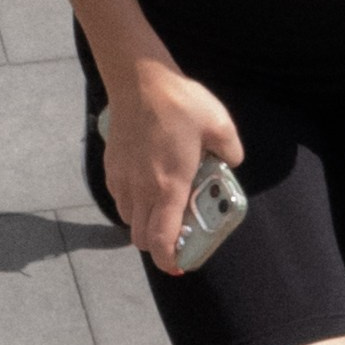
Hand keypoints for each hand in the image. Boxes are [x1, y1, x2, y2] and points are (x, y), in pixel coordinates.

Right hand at [101, 60, 245, 275]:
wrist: (140, 79)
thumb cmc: (180, 102)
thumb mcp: (220, 125)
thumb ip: (231, 151)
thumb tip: (232, 163)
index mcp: (170, 186)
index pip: (162, 240)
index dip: (169, 260)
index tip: (180, 264)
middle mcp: (143, 189)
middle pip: (142, 238)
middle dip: (159, 244)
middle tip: (177, 234)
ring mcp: (123, 179)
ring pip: (129, 220)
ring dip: (145, 223)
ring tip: (163, 207)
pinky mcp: (111, 167)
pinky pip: (120, 199)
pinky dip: (133, 204)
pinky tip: (148, 186)